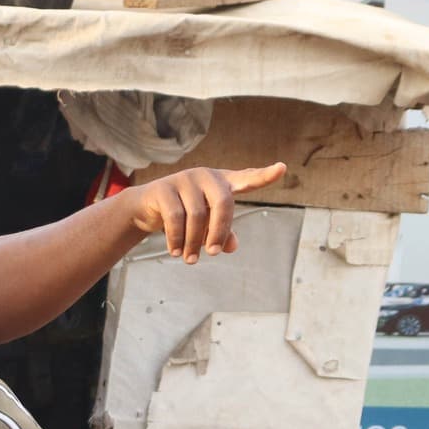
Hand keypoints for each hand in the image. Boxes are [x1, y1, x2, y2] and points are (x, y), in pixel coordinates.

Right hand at [123, 163, 285, 264]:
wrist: (146, 207)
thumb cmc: (183, 214)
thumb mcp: (205, 225)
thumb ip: (222, 233)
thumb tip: (231, 246)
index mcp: (222, 183)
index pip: (247, 178)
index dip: (265, 175)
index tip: (282, 168)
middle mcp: (206, 176)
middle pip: (223, 202)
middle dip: (219, 231)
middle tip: (212, 254)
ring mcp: (184, 179)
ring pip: (196, 214)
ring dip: (193, 242)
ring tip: (189, 260)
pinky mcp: (164, 187)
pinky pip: (175, 217)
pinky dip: (176, 239)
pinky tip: (174, 252)